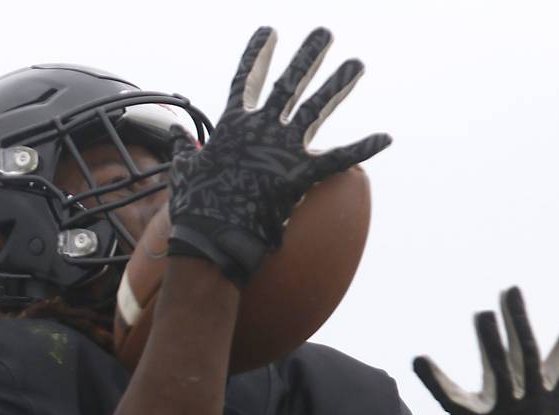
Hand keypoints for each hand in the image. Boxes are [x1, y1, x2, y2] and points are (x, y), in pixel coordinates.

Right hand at [167, 26, 390, 284]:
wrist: (212, 237)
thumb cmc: (195, 208)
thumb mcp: (182, 170)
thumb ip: (180, 147)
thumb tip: (172, 132)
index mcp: (233, 125)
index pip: (246, 80)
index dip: (257, 54)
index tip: (270, 32)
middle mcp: (262, 129)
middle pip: (289, 84)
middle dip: (308, 56)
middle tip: (325, 33)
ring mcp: (282, 150)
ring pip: (316, 108)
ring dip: (338, 85)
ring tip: (357, 64)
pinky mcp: (300, 175)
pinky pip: (338, 160)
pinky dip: (362, 148)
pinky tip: (386, 136)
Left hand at [413, 288, 558, 414]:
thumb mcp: (557, 395)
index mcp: (547, 386)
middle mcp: (527, 397)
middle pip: (527, 354)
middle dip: (519, 322)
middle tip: (511, 290)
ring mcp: (500, 410)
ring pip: (496, 371)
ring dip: (490, 342)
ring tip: (482, 312)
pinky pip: (450, 398)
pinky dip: (434, 380)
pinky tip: (419, 359)